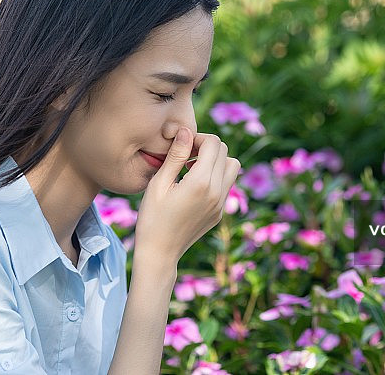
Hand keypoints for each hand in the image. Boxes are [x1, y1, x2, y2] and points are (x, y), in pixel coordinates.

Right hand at [134, 127, 240, 264]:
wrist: (159, 253)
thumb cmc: (152, 218)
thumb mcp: (158, 184)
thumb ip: (175, 156)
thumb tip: (186, 131)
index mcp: (200, 183)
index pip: (214, 144)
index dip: (198, 138)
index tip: (182, 147)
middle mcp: (217, 192)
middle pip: (225, 152)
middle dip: (207, 147)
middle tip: (186, 155)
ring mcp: (221, 204)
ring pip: (232, 167)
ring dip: (216, 161)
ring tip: (192, 168)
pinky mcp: (220, 212)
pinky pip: (226, 184)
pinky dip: (215, 177)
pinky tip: (193, 185)